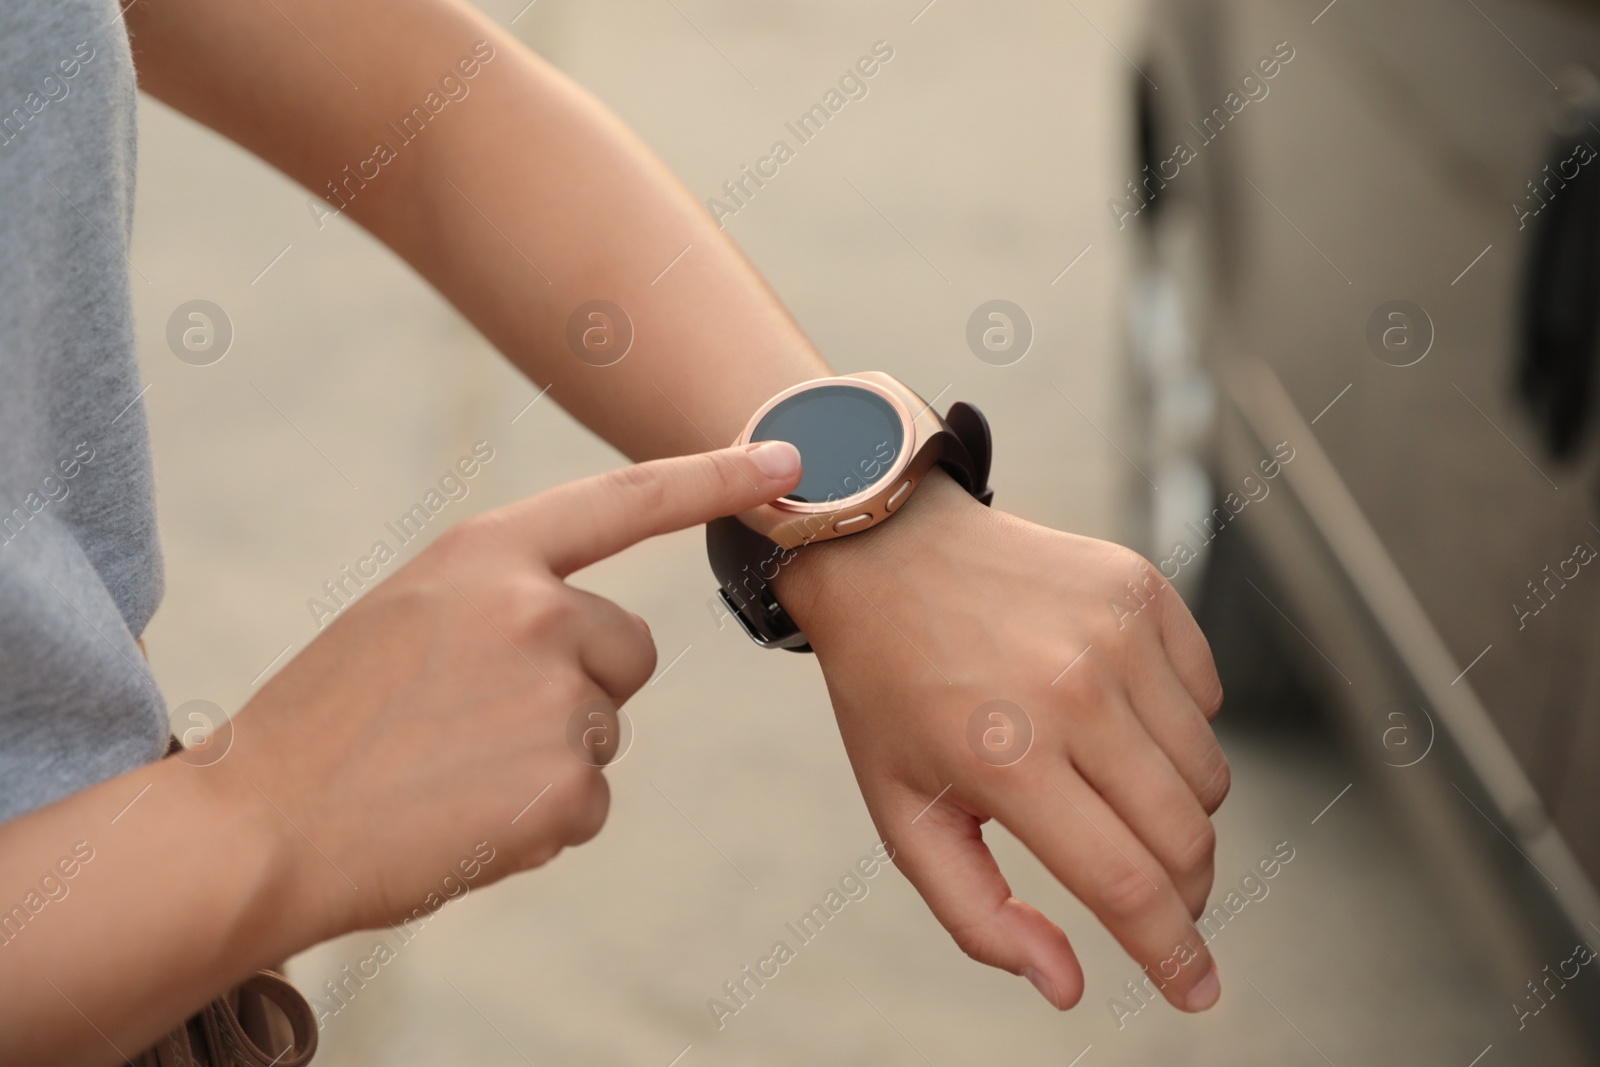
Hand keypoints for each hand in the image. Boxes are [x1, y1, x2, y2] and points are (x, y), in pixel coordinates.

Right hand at [213, 441, 801, 939]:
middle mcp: (536, 611)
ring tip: (449, 772)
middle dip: (580, 685)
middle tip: (474, 724)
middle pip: (629, 649)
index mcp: (486, 554)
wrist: (258, 829)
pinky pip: (590, 801)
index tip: (789, 459)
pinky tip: (464, 818)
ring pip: (604, 728)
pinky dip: (541, 821)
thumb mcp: (409, 616)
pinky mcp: (569, 789)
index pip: (626, 501)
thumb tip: (597, 646)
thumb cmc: (327, 722)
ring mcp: (557, 699)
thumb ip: (505, 603)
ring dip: (549, 757)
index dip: (714, 476)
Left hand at [777, 470, 1227, 1012]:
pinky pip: (1209, 697)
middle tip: (1153, 898)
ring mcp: (1117, 632)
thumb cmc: (892, 691)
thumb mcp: (904, 815)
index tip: (1199, 993)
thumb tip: (1067, 986)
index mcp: (1008, 757)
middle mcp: (1074, 691)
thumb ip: (978, 915)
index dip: (1173, 953)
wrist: (887, 550)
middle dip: (1184, 893)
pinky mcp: (1143, 589)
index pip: (1126, 884)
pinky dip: (1177, 728)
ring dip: (1178, 809)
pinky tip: (1111, 711)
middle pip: (1186, 837)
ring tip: (1104, 785)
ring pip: (1207, 774)